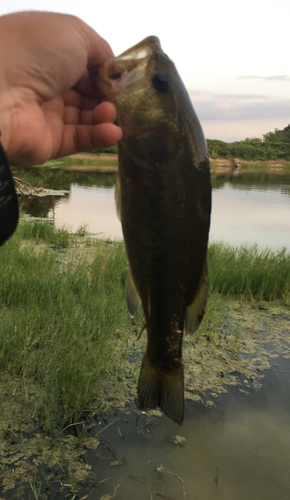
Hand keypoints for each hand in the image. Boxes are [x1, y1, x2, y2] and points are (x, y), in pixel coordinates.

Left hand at [0, 11, 121, 166]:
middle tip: (121, 99)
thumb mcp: (74, 33)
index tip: (121, 78)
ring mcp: (48, 114)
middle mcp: (47, 84)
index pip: (84, 66)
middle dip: (108, 96)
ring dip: (106, 115)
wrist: (0, 93)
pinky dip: (100, 136)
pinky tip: (112, 131)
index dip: (104, 72)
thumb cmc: (35, 53)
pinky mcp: (51, 142)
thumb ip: (100, 49)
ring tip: (112, 114)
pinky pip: (80, 139)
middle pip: (88, 93)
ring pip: (87, 117)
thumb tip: (112, 70)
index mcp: (47, 54)